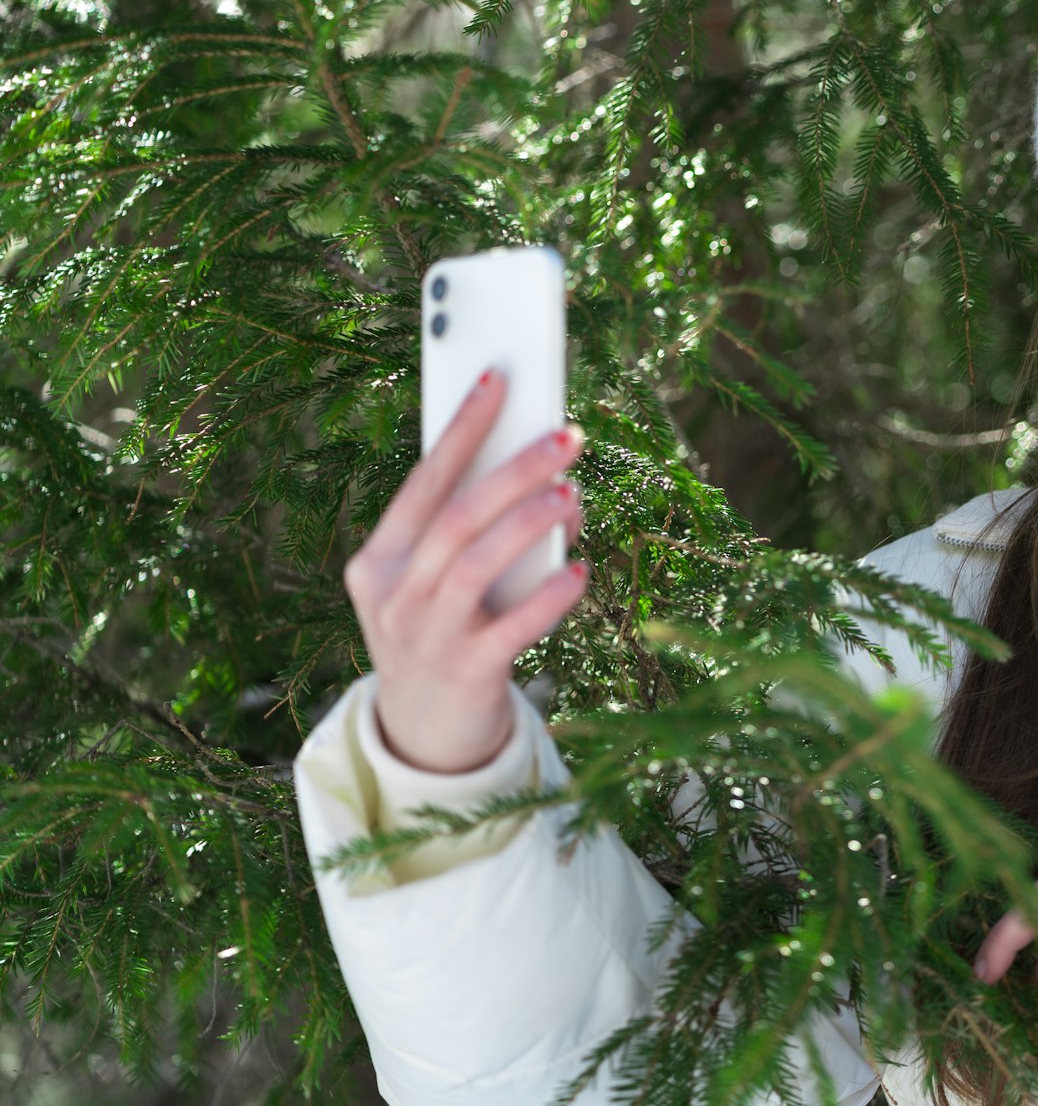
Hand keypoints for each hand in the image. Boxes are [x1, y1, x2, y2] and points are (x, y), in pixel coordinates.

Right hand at [342, 369, 588, 773]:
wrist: (423, 735)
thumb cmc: (442, 636)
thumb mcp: (437, 584)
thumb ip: (476, 536)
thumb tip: (550, 484)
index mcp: (380, 558)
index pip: (425, 478)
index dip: (464, 426)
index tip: (499, 378)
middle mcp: (393, 593)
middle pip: (458, 514)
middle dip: (515, 469)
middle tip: (568, 437)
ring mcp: (423, 634)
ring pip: (477, 561)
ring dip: (531, 522)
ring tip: (573, 496)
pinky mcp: (464, 672)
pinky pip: (512, 625)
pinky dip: (550, 595)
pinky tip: (580, 571)